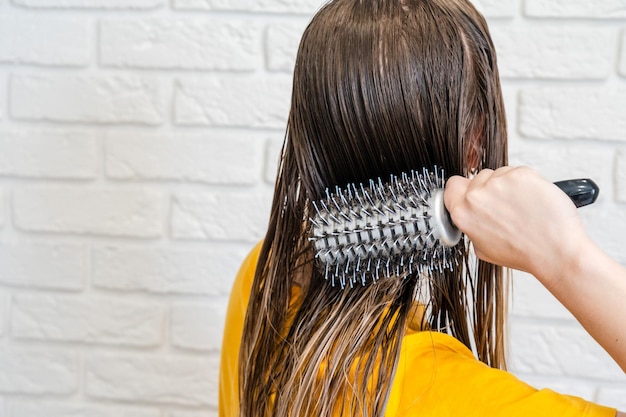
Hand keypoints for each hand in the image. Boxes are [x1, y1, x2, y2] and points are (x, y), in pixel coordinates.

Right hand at [444, 166, 589, 282]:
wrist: (556, 252)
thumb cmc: (524, 254)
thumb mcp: (483, 249)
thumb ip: (472, 226)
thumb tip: (474, 215)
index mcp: (463, 214)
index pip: (453, 186)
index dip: (464, 190)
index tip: (474, 194)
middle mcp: (477, 196)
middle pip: (479, 178)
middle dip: (491, 189)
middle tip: (506, 208)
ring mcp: (499, 183)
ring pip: (500, 174)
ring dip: (510, 186)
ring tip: (523, 208)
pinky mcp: (522, 174)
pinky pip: (519, 172)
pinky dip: (527, 183)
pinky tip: (533, 201)